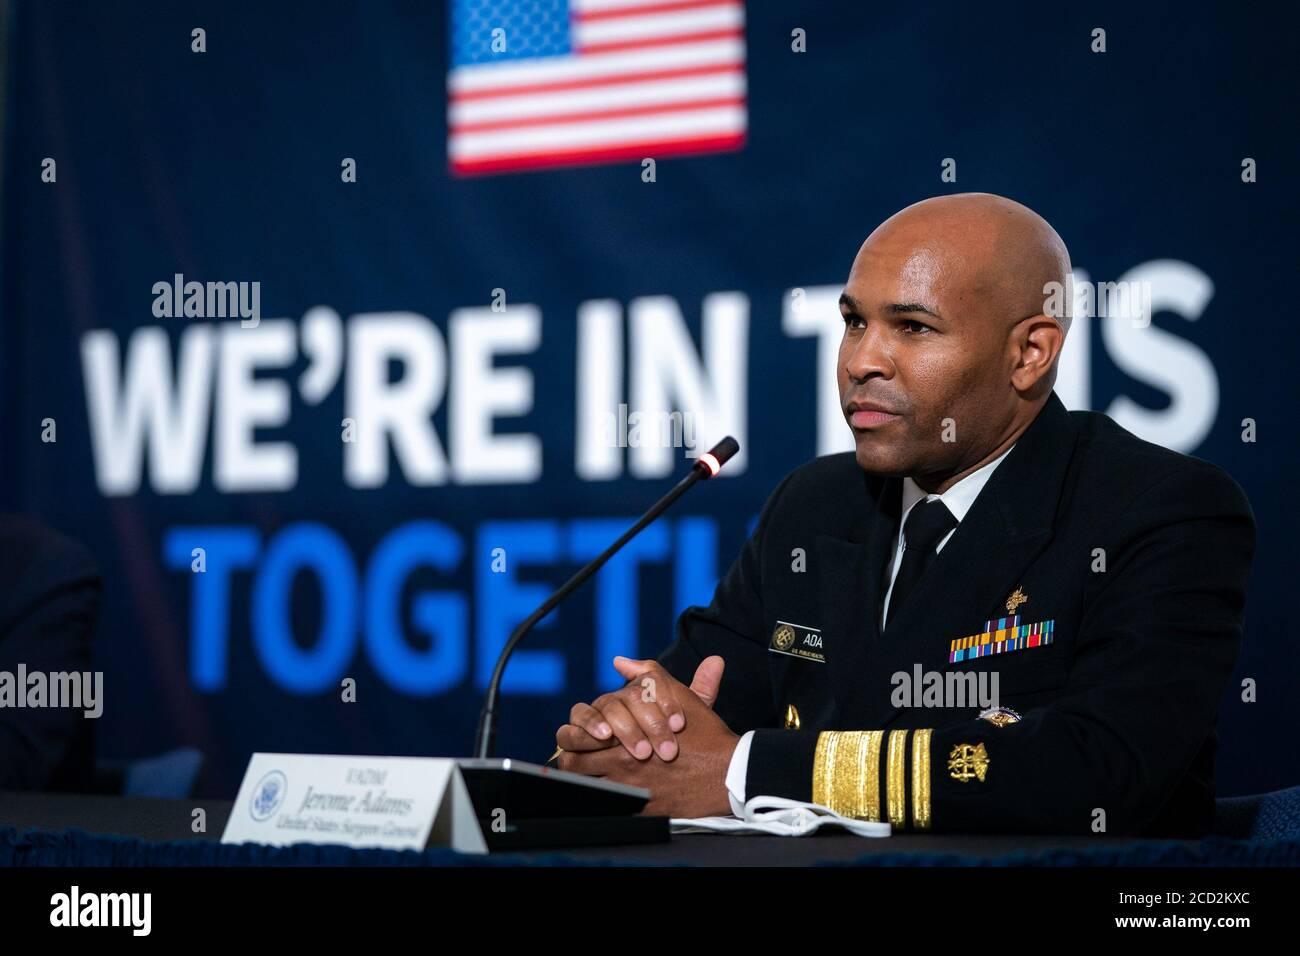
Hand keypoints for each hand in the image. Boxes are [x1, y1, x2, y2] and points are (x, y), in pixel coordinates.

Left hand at [557, 657, 738, 817]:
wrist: (730, 771)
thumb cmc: (704, 733)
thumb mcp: (678, 695)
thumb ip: (647, 675)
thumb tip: (621, 661)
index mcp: (624, 732)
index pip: (574, 737)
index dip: (569, 737)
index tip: (574, 739)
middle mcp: (622, 762)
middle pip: (573, 765)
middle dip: (570, 761)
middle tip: (575, 759)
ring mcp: (631, 789)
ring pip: (586, 789)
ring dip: (584, 782)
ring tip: (589, 779)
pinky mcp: (642, 810)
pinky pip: (609, 810)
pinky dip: (605, 803)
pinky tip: (611, 797)